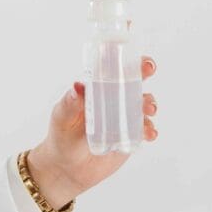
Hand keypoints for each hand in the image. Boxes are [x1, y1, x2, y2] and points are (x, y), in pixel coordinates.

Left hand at [26, 56, 158, 208]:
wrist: (67, 169)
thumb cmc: (61, 136)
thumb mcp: (61, 118)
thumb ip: (69, 104)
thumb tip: (77, 86)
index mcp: (97, 88)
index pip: (112, 67)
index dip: (124, 55)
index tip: (131, 42)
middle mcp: (113, 98)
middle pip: (134, 79)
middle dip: (144, 70)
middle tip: (148, 69)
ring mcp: (124, 117)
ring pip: (143, 103)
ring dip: (150, 102)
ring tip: (148, 109)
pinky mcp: (130, 136)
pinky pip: (145, 129)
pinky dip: (150, 129)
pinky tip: (149, 133)